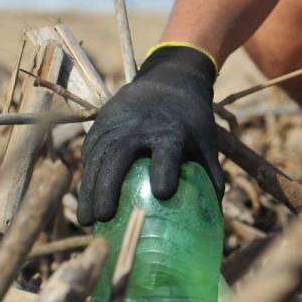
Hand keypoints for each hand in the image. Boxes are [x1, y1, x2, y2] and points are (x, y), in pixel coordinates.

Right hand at [77, 45, 223, 224]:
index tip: (163, 194)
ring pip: (98, 158)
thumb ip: (211, 178)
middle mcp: (139, 125)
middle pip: (119, 155)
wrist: (167, 79)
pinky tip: (86, 204)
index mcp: (171, 130)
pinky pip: (90, 154)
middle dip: (109, 187)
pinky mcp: (100, 124)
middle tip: (105, 219)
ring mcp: (115, 123)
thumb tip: (216, 220)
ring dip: (89, 190)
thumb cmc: (190, 121)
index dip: (164, 170)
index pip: (166, 150)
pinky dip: (86, 179)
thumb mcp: (207, 143)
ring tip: (87, 222)